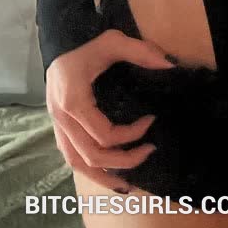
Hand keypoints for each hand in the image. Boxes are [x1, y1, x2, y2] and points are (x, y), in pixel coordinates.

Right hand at [45, 28, 176, 193]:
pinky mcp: (58, 129)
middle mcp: (62, 119)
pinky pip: (72, 158)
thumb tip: (169, 65)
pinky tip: (108, 176)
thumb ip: (140, 51)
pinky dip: (90, 171)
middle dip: (123, 160)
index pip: (104, 134)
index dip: (131, 134)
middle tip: (150, 151)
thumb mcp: (113, 41)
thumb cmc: (87, 44)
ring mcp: (57, 126)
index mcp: (73, 101)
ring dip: (104, 177)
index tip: (152, 120)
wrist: (59, 44)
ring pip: (78, 164)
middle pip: (92, 156)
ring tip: (129, 186)